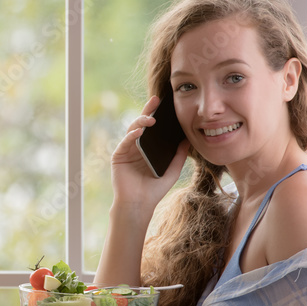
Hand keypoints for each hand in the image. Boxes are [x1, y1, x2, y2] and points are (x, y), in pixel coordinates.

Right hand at [109, 96, 189, 212]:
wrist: (139, 205)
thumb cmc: (154, 190)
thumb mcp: (172, 170)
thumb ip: (178, 155)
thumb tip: (188, 139)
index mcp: (148, 148)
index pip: (153, 128)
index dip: (158, 114)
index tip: (166, 103)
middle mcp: (136, 146)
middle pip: (141, 124)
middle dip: (148, 110)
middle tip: (156, 100)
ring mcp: (126, 150)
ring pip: (132, 130)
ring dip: (141, 121)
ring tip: (151, 119)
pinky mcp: (118, 156)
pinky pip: (125, 142)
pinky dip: (132, 135)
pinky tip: (140, 131)